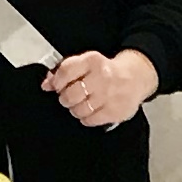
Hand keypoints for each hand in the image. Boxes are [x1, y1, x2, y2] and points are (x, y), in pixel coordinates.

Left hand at [42, 47, 159, 128]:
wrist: (135, 77)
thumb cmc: (107, 71)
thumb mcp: (86, 64)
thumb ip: (63, 71)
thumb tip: (46, 84)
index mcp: (93, 61)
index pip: (65, 72)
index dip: (56, 82)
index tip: (56, 86)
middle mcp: (102, 77)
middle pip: (70, 94)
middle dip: (65, 98)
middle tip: (69, 96)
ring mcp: (110, 95)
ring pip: (78, 110)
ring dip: (75, 109)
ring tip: (81, 103)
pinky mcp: (115, 111)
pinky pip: (89, 120)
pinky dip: (86, 118)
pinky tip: (91, 110)